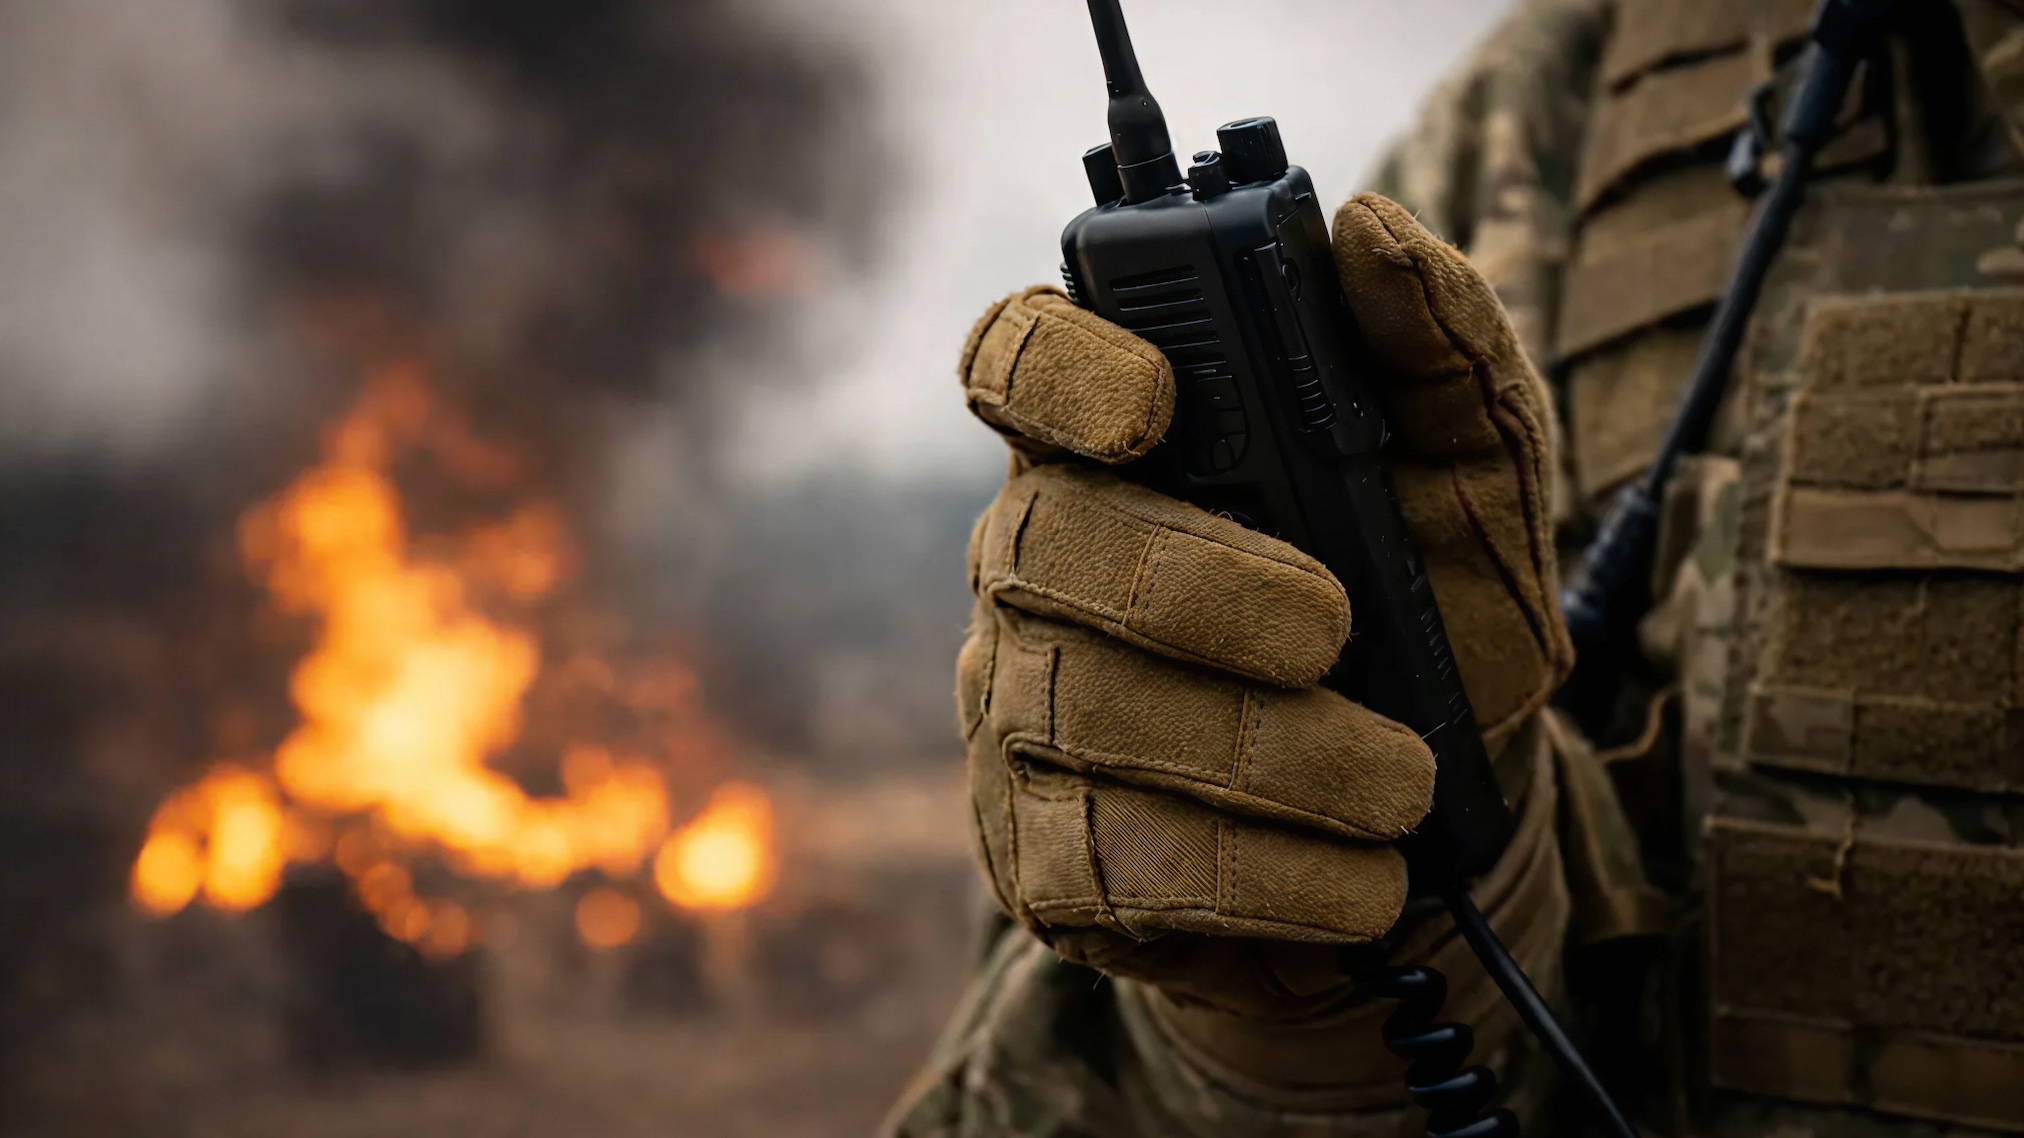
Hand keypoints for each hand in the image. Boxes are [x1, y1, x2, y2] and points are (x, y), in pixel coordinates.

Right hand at [955, 194, 1567, 1014]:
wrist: (1432, 837)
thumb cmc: (1431, 626)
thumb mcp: (1472, 486)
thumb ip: (1437, 353)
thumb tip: (1371, 233)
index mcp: (1122, 447)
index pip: (1016, 362)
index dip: (1059, 370)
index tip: (1159, 400)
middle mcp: (1040, 566)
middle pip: (1042, 542)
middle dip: (1190, 584)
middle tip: (1332, 630)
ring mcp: (1023, 714)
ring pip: (1077, 711)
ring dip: (1254, 753)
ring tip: (1398, 788)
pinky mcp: (1044, 859)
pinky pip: (1102, 865)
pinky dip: (1247, 877)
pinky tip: (1356, 881)